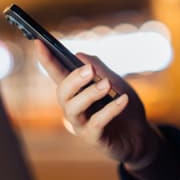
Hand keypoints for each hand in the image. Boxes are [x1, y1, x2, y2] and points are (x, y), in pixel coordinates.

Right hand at [33, 40, 158, 163]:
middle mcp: (73, 108)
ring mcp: (81, 124)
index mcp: (76, 92)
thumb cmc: (124, 108)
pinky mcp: (94, 138)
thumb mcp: (115, 83)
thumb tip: (80, 55)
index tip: (38, 41)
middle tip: (90, 69)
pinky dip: (110, 109)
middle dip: (73, 79)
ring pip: (73, 108)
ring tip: (107, 84)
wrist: (140, 136)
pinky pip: (97, 123)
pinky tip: (123, 100)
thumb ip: (99, 69)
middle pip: (62, 93)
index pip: (57, 73)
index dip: (47, 59)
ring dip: (89, 93)